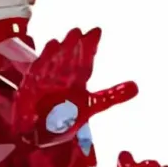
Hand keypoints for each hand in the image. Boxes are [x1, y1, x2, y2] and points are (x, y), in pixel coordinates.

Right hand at [13, 27, 137, 138]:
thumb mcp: (92, 107)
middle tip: (79, 32)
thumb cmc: (64, 119)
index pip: (85, 61)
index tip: (97, 32)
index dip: (90, 47)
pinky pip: (37, 74)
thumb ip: (112, 95)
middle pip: (68, 59)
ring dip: (58, 52)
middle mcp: (62, 77)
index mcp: (77, 80)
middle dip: (73, 46)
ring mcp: (46, 81)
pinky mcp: (31, 88)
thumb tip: (136, 86)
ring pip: (53, 63)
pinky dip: (41, 64)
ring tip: (63, 40)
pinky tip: (46, 55)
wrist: (40, 135)